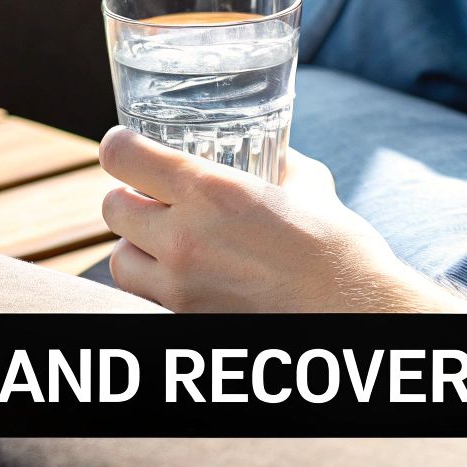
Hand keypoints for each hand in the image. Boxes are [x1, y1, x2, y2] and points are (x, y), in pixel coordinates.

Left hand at [97, 127, 434, 312]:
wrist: (354, 312)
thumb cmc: (338, 247)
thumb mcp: (308, 184)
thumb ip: (276, 162)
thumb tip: (269, 150)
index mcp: (211, 191)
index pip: (120, 155)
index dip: (120, 145)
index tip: (128, 145)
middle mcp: (185, 237)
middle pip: (111, 207)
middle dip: (129, 198)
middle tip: (152, 198)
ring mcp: (181, 286)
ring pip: (118, 260)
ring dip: (135, 246)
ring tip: (164, 242)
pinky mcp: (185, 320)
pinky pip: (142, 297)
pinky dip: (152, 284)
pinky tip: (183, 276)